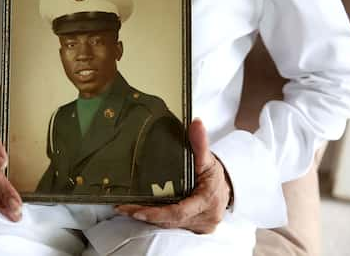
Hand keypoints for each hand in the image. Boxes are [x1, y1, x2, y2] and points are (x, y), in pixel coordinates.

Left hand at [116, 118, 231, 233]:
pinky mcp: (192, 226)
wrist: (225, 187)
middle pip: (171, 221)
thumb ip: (200, 142)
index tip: (139, 211)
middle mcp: (204, 218)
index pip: (179, 212)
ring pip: (170, 225)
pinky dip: (157, 218)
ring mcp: (199, 225)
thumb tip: (196, 123)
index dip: (158, 213)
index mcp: (207, 202)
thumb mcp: (208, 157)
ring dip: (148, 217)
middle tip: (124, 208)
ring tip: (126, 209)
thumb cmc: (215, 173)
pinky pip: (173, 225)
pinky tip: (140, 211)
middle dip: (146, 215)